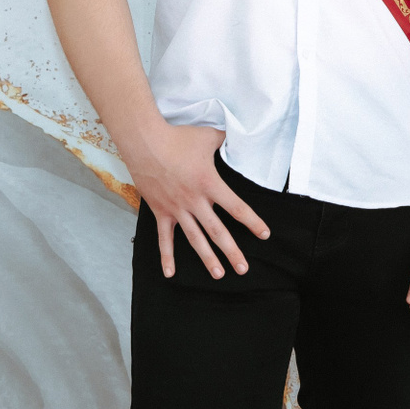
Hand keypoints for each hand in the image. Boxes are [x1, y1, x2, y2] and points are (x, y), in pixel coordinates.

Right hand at [126, 123, 269, 279]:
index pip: (236, 208)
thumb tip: (238, 133)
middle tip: (243, 269)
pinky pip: (164, 238)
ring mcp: (177, 209)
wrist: (145, 142)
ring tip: (219, 274)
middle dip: (232, 251)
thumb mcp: (208, 136)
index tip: (264, 235)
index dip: (252, 222)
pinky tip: (170, 273)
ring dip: (207, 258)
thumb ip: (225, 140)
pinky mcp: (160, 211)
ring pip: (195, 239)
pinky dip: (167, 256)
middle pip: (217, 231)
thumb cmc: (178, 138)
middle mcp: (195, 201)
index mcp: (210, 184)